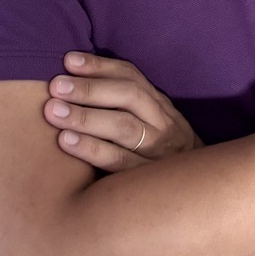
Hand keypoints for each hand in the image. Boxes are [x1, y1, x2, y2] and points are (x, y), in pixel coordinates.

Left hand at [44, 52, 202, 171]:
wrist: (201, 195)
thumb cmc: (159, 156)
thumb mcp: (152, 125)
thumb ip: (126, 107)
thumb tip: (78, 79)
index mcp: (160, 106)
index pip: (131, 77)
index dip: (100, 66)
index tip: (68, 60)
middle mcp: (163, 124)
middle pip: (129, 96)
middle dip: (90, 88)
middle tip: (56, 86)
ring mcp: (159, 153)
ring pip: (124, 127)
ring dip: (86, 116)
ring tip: (54, 112)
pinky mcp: (149, 181)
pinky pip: (120, 162)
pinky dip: (92, 149)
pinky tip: (66, 141)